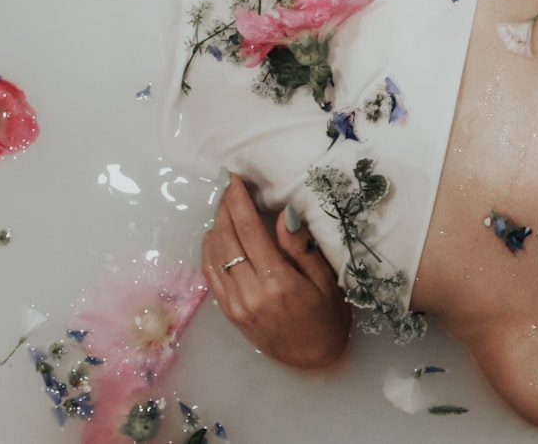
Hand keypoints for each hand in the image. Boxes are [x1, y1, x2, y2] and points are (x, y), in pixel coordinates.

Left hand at [201, 173, 351, 368]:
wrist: (314, 359)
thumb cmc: (327, 317)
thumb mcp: (325, 280)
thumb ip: (300, 247)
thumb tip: (282, 214)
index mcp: (277, 282)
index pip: (248, 230)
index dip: (237, 200)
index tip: (233, 178)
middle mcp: (250, 293)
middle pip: (226, 238)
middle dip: (224, 207)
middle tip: (229, 186)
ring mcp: (235, 304)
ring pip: (214, 254)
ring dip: (216, 225)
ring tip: (225, 206)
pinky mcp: (228, 312)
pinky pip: (210, 274)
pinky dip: (210, 249)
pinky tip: (217, 234)